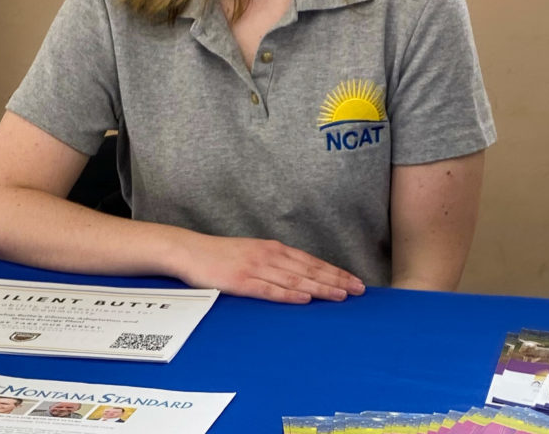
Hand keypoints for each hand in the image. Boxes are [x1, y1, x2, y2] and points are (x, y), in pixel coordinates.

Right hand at [175, 234, 365, 303]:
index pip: (311, 261)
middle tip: (358, 290)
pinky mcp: (241, 282)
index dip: (334, 271)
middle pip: (308, 270)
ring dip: (320, 287)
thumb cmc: (222, 255)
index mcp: (273, 249)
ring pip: (294, 279)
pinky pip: (269, 290)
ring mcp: (255, 268)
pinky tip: (304, 299)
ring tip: (340, 296)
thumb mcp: (253, 253)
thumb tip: (300, 277)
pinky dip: (288, 295)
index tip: (354, 281)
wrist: (190, 251)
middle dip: (336, 280)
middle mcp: (269, 256)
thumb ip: (275, 263)